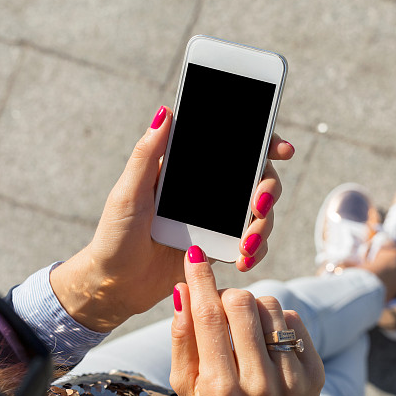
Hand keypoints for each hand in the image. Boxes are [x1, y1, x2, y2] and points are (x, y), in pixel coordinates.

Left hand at [50, 106, 295, 332]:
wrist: (115, 284)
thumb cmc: (114, 235)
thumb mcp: (127, 192)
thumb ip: (147, 154)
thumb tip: (166, 111)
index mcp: (190, 171)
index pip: (233, 149)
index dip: (264, 144)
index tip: (281, 149)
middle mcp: (208, 192)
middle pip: (258, 180)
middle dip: (269, 190)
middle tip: (260, 205)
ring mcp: (216, 221)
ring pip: (260, 215)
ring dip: (263, 227)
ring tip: (245, 246)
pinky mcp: (219, 249)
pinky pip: (250, 247)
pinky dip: (254, 253)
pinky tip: (241, 261)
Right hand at [169, 246, 324, 395]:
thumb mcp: (187, 386)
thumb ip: (182, 339)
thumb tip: (182, 291)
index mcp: (222, 390)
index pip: (208, 318)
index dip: (200, 280)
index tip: (195, 255)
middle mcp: (260, 384)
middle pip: (242, 304)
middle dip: (226, 295)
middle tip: (220, 306)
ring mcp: (292, 378)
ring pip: (270, 305)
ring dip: (252, 306)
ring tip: (244, 327)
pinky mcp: (314, 372)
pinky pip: (293, 319)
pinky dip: (275, 320)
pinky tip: (266, 339)